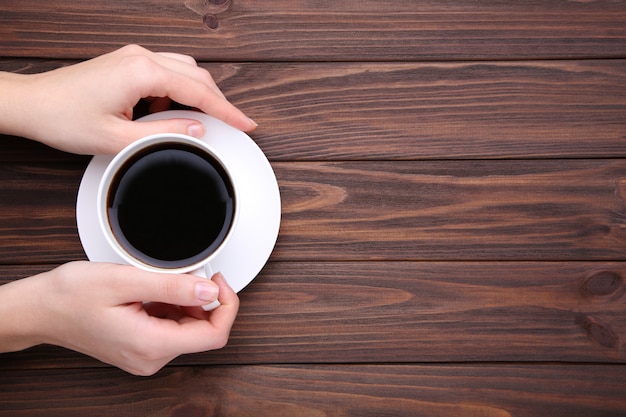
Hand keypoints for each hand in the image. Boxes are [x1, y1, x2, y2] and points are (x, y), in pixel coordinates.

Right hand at [0, 262, 238, 375]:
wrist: (41, 309)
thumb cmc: (71, 296)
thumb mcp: (125, 281)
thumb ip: (173, 286)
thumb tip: (210, 289)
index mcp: (150, 345)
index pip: (214, 335)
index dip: (226, 305)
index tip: (218, 281)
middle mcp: (150, 357)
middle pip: (203, 332)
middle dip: (203, 300)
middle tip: (187, 275)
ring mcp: (145, 356)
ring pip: (188, 328)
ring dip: (185, 302)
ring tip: (160, 284)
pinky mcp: (141, 348)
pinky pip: (171, 328)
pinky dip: (172, 307)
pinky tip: (153, 293)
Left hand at [1, 44, 256, 154]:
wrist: (32, 105)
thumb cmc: (64, 118)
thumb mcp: (119, 138)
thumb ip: (164, 133)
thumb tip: (197, 131)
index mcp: (141, 72)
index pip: (198, 91)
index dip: (227, 110)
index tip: (246, 123)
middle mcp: (140, 58)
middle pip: (197, 75)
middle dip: (217, 101)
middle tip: (233, 124)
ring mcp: (133, 57)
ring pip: (184, 71)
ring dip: (196, 96)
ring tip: (197, 124)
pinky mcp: (127, 63)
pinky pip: (165, 73)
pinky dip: (176, 92)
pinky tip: (168, 113)